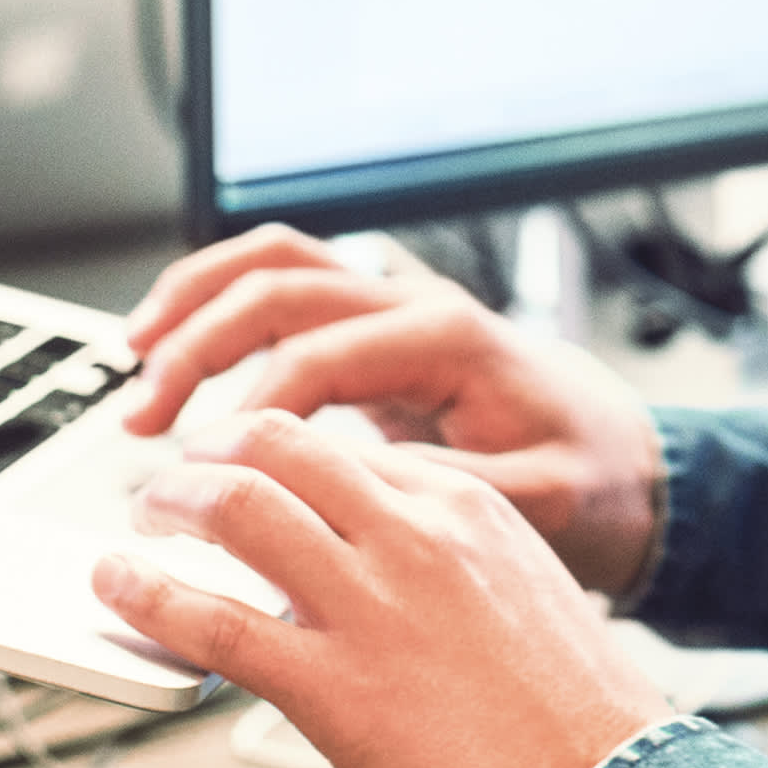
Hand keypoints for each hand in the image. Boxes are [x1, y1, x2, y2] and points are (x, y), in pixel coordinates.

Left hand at [98, 412, 675, 767]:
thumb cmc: (581, 722)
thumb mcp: (526, 597)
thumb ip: (452, 569)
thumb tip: (381, 574)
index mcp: (471, 508)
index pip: (348, 447)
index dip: (282, 457)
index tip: (252, 476)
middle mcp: (416, 534)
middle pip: (282, 444)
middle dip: (213, 453)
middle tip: (178, 479)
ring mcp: (371, 604)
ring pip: (237, 506)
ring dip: (168, 502)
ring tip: (140, 520)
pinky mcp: (333, 686)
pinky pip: (213, 619)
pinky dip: (147, 596)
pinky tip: (118, 590)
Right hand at [119, 225, 664, 600]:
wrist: (633, 467)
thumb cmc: (592, 485)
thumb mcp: (538, 501)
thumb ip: (445, 488)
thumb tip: (351, 487)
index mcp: (452, 340)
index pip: (320, 355)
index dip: (248, 412)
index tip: (198, 471)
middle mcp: (419, 307)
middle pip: (282, 287)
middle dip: (199, 343)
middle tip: (141, 413)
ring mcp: (396, 312)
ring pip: (277, 265)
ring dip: (198, 303)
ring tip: (134, 358)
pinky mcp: (379, 337)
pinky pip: (288, 293)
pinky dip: (223, 307)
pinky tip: (178, 350)